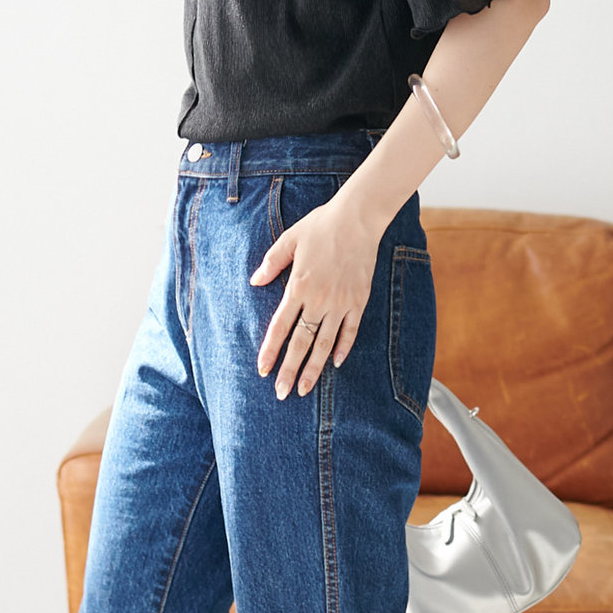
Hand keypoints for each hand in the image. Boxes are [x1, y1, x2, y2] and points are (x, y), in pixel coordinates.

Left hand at [251, 188, 384, 398]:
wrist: (358, 219)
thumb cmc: (320, 226)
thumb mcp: (288, 240)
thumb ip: (271, 263)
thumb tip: (254, 282)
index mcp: (298, 287)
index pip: (280, 327)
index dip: (270, 350)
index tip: (262, 370)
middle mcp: (318, 300)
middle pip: (301, 343)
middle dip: (290, 370)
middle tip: (281, 392)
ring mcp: (340, 303)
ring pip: (324, 343)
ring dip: (314, 368)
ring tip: (304, 389)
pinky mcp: (358, 301)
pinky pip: (350, 330)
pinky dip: (342, 348)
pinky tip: (334, 363)